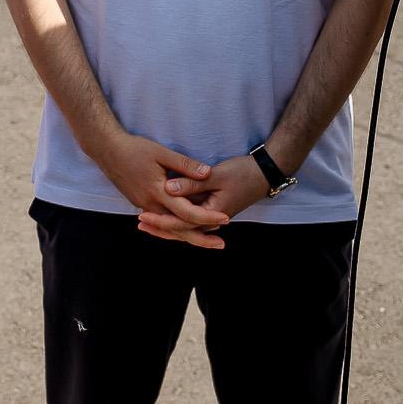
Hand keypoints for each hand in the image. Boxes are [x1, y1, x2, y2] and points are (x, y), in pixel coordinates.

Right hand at [89, 131, 228, 244]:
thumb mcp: (162, 153)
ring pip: (169, 228)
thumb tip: (207, 173)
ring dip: (188, 234)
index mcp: (158, 193)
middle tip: (221, 244)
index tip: (226, 219)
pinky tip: (185, 227)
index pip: (187, 212)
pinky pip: (161, 221)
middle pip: (178, 229)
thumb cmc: (134, 149)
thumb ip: (185, 165)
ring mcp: (143, 206)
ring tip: (208, 239)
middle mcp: (150, 205)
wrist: (107, 151)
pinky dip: (175, 227)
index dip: (208, 217)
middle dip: (201, 238)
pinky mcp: (140, 203)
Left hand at [143, 155, 272, 247]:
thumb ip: (192, 182)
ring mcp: (212, 218)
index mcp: (212, 215)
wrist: (263, 175)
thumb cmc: (242, 173)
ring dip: (166, 226)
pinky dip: (176, 220)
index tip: (143, 215)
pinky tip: (164, 216)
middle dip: (160, 228)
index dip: (161, 220)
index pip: (181, 224)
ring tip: (145, 223)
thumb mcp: (216, 175)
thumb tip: (168, 188)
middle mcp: (212, 221)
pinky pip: (190, 221)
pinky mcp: (211, 211)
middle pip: (182, 230)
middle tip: (140, 223)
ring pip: (186, 227)